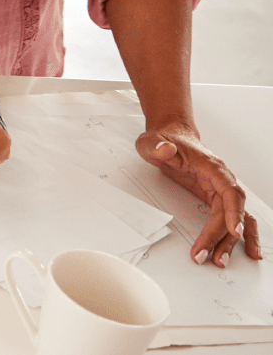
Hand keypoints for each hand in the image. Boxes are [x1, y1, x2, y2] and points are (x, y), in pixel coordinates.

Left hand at [140, 124, 261, 266]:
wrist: (171, 138)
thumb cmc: (164, 141)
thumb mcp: (153, 142)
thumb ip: (157, 146)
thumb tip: (165, 150)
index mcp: (212, 168)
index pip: (230, 192)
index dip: (234, 212)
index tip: (235, 231)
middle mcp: (222, 180)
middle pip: (233, 211)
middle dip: (224, 236)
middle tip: (213, 258)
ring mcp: (221, 190)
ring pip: (237, 218)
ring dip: (232, 241)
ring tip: (223, 261)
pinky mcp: (216, 199)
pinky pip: (233, 219)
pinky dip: (241, 235)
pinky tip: (246, 251)